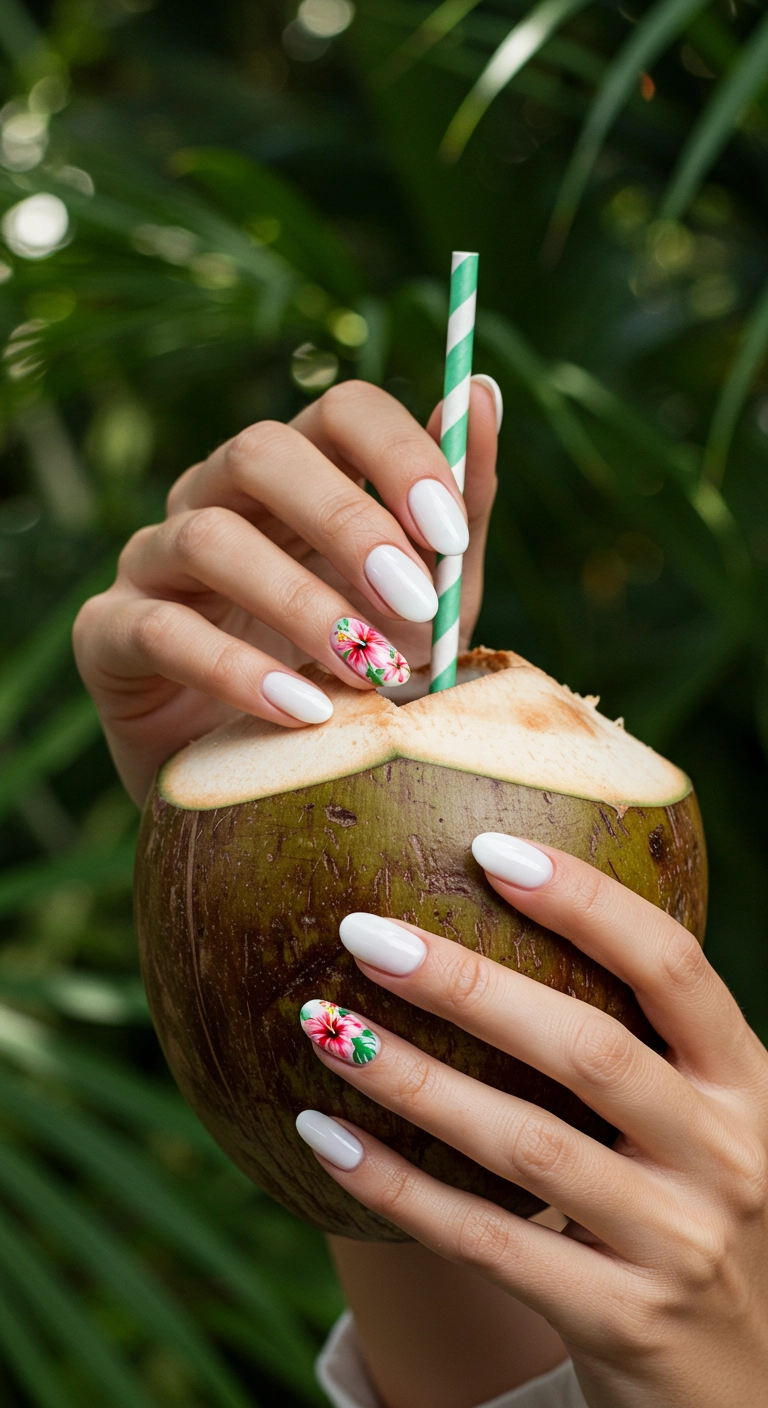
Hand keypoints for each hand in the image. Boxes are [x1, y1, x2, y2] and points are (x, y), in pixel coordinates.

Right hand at [73, 379, 499, 804]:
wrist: (270, 783)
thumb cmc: (356, 679)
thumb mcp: (429, 609)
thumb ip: (457, 517)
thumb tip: (482, 395)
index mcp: (299, 477)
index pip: (339, 409)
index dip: (396, 453)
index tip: (448, 530)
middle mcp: (216, 498)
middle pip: (262, 450)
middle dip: (347, 522)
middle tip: (414, 603)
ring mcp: (154, 560)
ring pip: (207, 536)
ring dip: (299, 602)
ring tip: (364, 670)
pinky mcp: (109, 634)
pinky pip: (160, 630)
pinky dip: (235, 671)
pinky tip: (302, 711)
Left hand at [296, 837, 767, 1407]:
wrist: (744, 1386)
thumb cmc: (692, 1215)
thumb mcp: (697, 1122)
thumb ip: (632, 1045)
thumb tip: (484, 930)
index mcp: (745, 1083)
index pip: (671, 968)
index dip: (587, 901)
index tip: (489, 846)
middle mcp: (727, 1155)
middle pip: (589, 1049)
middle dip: (469, 983)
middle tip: (364, 933)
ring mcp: (679, 1244)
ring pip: (528, 1146)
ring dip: (414, 1079)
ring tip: (323, 1025)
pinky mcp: (623, 1321)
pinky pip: (489, 1244)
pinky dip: (399, 1188)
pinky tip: (325, 1137)